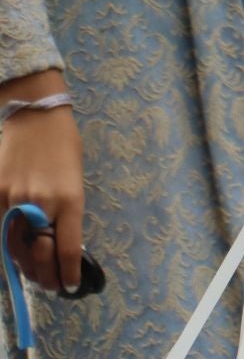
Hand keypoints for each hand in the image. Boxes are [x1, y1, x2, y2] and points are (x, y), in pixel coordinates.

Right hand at [0, 69, 84, 292]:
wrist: (36, 118)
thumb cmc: (63, 149)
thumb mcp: (75, 182)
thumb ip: (65, 213)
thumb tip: (56, 245)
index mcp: (70, 200)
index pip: (66, 249)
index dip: (67, 273)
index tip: (70, 286)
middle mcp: (41, 204)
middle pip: (37, 254)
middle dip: (44, 275)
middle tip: (50, 285)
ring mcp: (14, 200)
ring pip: (13, 246)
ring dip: (23, 264)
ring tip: (33, 274)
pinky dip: (5, 242)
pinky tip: (13, 252)